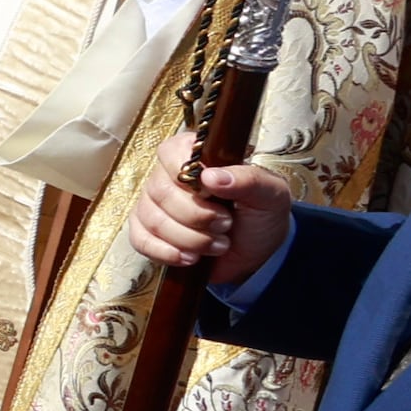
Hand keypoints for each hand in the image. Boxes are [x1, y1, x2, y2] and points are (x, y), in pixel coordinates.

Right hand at [131, 132, 293, 279]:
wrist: (257, 254)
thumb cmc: (261, 215)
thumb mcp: (270, 194)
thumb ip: (248, 180)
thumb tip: (210, 177)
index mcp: (195, 155)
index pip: (171, 153)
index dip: (191, 179)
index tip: (216, 195)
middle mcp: (167, 175)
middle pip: (161, 192)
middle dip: (197, 217)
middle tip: (226, 224)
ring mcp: (152, 204)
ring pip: (153, 220)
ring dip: (190, 239)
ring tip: (218, 244)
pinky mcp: (147, 232)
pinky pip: (141, 241)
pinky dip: (168, 253)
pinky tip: (192, 257)